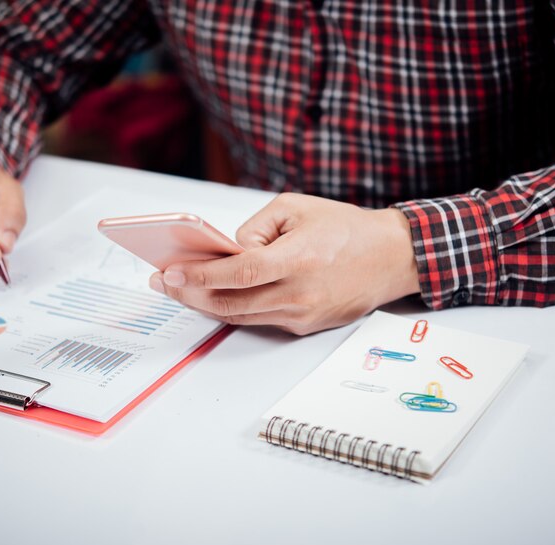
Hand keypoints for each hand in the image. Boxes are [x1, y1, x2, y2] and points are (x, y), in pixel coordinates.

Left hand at [149, 193, 419, 334]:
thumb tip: (226, 252)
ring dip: (205, 305)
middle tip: (163, 283)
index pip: (238, 274)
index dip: (199, 276)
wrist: (390, 258)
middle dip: (189, 295)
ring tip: (180, 289)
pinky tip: (215, 295)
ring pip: (240, 317)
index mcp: (297, 260)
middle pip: (230, 304)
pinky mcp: (305, 326)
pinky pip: (259, 319)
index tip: (170, 272)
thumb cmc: (344, 228)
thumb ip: (255, 228)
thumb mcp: (295, 208)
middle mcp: (298, 294)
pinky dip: (233, 308)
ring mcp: (301, 315)